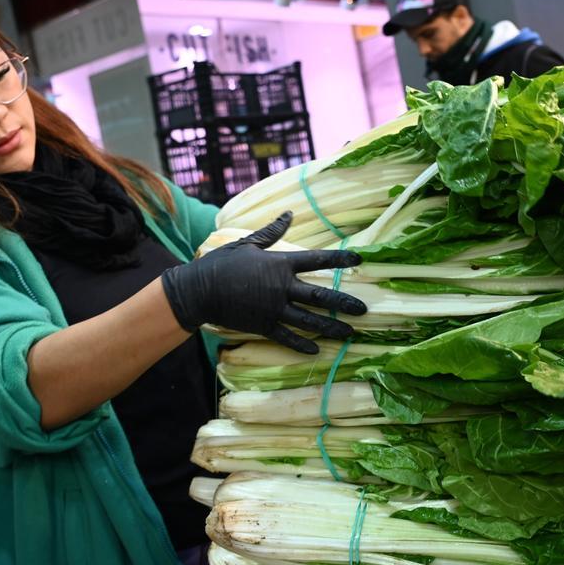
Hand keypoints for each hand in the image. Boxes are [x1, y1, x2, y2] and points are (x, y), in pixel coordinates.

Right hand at [160, 211, 366, 352]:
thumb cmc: (222, 263)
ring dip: (331, 327)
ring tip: (350, 333)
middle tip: (364, 309)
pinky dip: (301, 345)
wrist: (198, 290)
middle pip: (320, 295)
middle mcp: (281, 288)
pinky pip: (287, 337)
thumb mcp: (248, 243)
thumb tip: (289, 214)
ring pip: (309, 320)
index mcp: (280, 265)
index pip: (317, 260)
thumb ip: (272, 232)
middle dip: (344, 302)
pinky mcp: (263, 326)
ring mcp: (273, 309)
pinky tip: (316, 350)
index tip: (359, 260)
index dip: (339, 260)